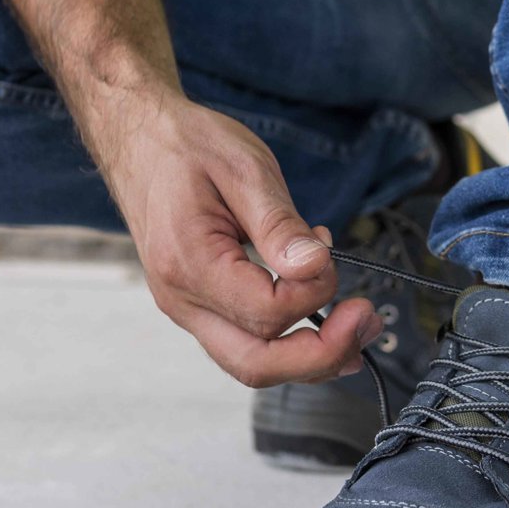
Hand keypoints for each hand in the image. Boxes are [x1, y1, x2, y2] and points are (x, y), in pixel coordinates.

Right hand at [93, 91, 380, 387]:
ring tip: (356, 326)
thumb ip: (279, 224)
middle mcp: (182, 299)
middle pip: (256, 364)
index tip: (331, 252)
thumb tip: (316, 267)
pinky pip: (246, 345)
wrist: (142, 142)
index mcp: (189, 263)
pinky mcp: (200, 307)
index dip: (315, 293)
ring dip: (311, 357)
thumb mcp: (244, 168)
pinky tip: (322, 320)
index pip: (267, 313)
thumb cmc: (188, 147)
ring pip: (252, 364)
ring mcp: (187, 309)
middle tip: (366, 321)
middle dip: (322, 355)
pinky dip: (289, 342)